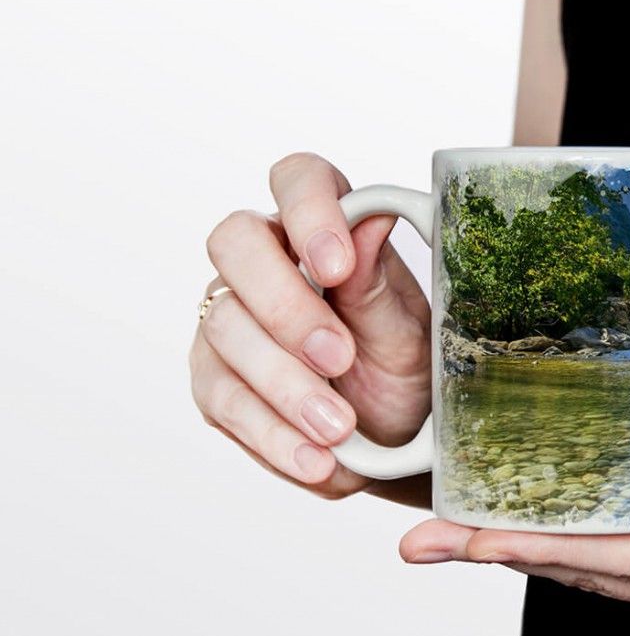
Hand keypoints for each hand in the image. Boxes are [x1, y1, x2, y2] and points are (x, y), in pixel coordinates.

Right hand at [190, 152, 431, 505]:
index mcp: (324, 227)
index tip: (337, 265)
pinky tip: (314, 457)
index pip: (299, 179)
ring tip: (339, 426)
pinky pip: (223, 398)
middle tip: (338, 357)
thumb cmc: (407, 366)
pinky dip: (272, 433)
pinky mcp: (213, 377)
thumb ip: (379, 283)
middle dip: (286, 305)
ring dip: (285, 384)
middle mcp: (265, 259)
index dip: (309, 210)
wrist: (396, 439)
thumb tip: (372, 219)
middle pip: (236, 241)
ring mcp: (229, 315)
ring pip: (225, 326)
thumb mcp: (410, 332)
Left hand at [400, 427, 629, 622]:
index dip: (540, 551)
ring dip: (538, 552)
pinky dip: (590, 541)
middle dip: (510, 556)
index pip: (626, 564)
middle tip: (426, 537)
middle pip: (601, 574)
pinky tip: (567, 522)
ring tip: (468, 533)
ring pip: (616, 568)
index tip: (463, 537)